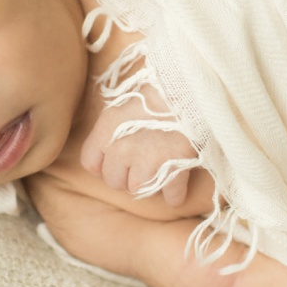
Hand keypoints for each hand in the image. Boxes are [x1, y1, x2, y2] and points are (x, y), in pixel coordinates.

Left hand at [80, 83, 197, 206]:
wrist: (196, 90)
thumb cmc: (162, 93)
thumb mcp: (128, 103)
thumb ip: (114, 128)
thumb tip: (110, 150)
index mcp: (108, 125)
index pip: (90, 162)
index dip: (104, 165)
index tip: (118, 162)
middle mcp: (123, 146)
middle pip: (114, 181)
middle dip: (128, 177)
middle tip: (144, 164)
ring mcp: (148, 159)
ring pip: (138, 189)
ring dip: (150, 184)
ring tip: (161, 170)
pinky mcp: (174, 169)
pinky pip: (171, 196)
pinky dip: (175, 193)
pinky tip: (177, 184)